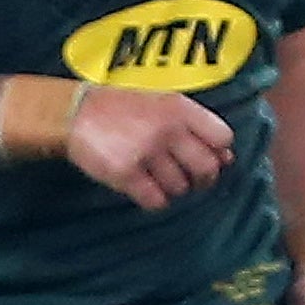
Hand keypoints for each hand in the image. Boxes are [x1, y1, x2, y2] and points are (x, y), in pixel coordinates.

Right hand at [63, 88, 237, 210]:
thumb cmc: (124, 109)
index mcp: (180, 108)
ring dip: (172, 188)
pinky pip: (156, 201)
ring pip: (180, 188)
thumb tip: (227, 158)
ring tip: (156, 176)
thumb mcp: (163, 104)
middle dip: (201, 180)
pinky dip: (153, 200)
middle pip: (207, 169)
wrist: (76, 112)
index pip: (223, 137)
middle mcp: (167, 129)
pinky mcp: (126, 174)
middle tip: (188, 178)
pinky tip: (144, 187)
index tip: (206, 156)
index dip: (218, 152)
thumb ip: (195, 126)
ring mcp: (147, 152)